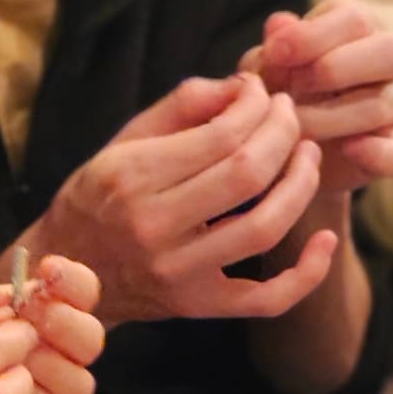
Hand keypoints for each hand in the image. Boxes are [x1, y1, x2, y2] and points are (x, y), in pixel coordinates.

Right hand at [29, 74, 336, 324]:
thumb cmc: (98, 194)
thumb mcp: (124, 140)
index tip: (262, 92)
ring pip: (263, 229)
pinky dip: (308, 273)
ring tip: (308, 154)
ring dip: (301, 185)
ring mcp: (178, 272)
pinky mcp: (197, 306)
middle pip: (247, 175)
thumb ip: (183, 106)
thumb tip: (243, 87)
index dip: (255, 107)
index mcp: (131, 176)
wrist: (65, 267)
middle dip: (283, 134)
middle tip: (289, 114)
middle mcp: (153, 226)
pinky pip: (267, 300)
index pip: (219, 135)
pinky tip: (327, 238)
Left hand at [240, 0, 392, 194]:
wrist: (278, 146)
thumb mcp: (262, 67)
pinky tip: (347, 150)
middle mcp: (384, 60)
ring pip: (391, 103)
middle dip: (335, 70)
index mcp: (354, 26)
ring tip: (294, 129)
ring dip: (335, 118)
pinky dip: (384, 156)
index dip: (313, 36)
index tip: (273, 54)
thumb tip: (280, 24)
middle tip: (289, 92)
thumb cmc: (271, 90)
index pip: (355, 18)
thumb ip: (274, 48)